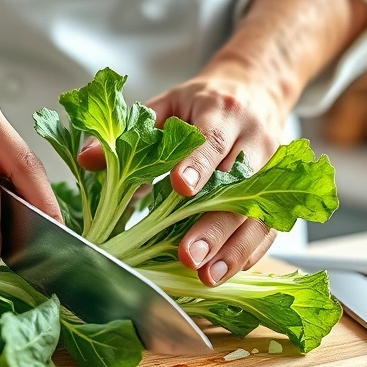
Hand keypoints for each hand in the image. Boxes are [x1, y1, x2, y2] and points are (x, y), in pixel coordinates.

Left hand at [78, 60, 284, 285]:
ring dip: (235, 248)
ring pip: (259, 213)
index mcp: (221, 111)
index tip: (179, 188)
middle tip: (188, 255)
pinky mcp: (279, 193)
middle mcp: (254, 138)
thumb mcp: (165, 106)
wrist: (257, 89)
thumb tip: (87, 159)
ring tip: (209, 276)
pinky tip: (228, 272)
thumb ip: (130, 133)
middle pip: (239, 185)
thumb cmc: (201, 104)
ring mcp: (272, 169)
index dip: (198, 164)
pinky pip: (270, 227)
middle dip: (213, 224)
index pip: (212, 139)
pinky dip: (250, 252)